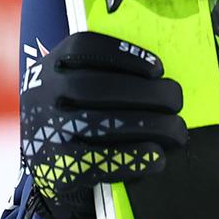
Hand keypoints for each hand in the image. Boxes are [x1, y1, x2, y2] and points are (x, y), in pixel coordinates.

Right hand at [20, 32, 186, 218]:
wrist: (45, 170)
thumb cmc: (77, 119)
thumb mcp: (78, 88)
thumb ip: (107, 74)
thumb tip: (161, 77)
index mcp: (50, 69)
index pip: (82, 48)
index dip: (125, 54)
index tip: (158, 69)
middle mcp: (41, 97)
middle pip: (98, 88)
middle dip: (148, 93)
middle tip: (176, 101)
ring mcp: (45, 134)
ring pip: (102, 124)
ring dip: (151, 126)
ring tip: (177, 131)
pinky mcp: (54, 170)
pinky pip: (98, 163)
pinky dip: (133, 159)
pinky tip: (156, 157)